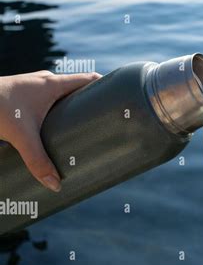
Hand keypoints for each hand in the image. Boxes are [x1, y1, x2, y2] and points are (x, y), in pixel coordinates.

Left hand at [0, 70, 100, 191]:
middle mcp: (46, 81)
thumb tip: (54, 185)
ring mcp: (34, 86)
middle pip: (79, 88)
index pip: (90, 79)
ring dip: (74, 105)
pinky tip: (57, 123)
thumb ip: (38, 161)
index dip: (107, 86)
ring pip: (63, 93)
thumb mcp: (21, 136)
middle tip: (105, 121)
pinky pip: (50, 98)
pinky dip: (59, 107)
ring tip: (85, 125)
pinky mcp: (24, 93)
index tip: (120, 100)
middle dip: (93, 102)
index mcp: (53, 83)